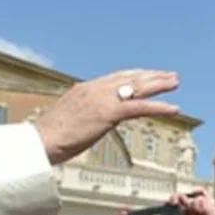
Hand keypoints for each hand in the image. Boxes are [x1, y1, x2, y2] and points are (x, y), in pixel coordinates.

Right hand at [35, 70, 179, 164]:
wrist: (40, 141)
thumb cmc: (49, 136)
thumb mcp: (68, 118)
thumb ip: (83, 114)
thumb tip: (90, 119)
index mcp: (85, 88)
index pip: (115, 77)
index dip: (134, 74)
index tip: (147, 73)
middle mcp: (95, 89)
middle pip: (130, 77)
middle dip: (151, 75)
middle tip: (169, 75)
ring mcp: (102, 99)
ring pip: (138, 87)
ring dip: (159, 84)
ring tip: (175, 83)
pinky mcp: (108, 113)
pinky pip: (140, 107)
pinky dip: (159, 107)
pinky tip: (173, 108)